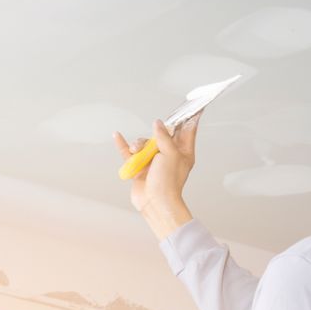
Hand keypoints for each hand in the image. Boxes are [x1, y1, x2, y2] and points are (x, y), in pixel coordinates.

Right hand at [114, 117, 197, 236]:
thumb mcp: (170, 154)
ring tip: (137, 153)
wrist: (156, 202)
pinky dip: (123, 145)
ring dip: (138, 146)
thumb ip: (163, 137)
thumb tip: (158, 124)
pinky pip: (129, 153)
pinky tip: (117, 136)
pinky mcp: (140, 168)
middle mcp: (169, 155)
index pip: (187, 131)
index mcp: (183, 152)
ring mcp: (153, 161)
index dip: (188, 118)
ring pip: (143, 144)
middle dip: (153, 135)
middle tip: (152, 140)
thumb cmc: (168, 182)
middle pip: (160, 136)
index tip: (192, 106)